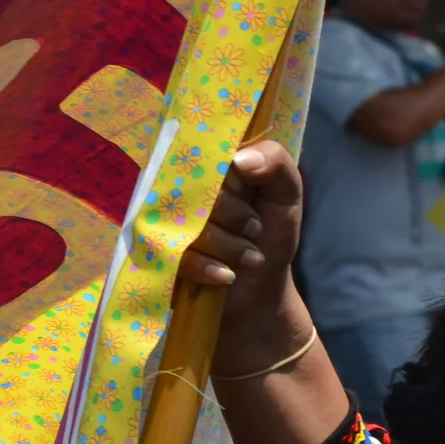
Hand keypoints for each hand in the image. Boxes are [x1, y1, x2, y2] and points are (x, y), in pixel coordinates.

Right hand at [186, 140, 309, 370]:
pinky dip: (210, 267)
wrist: (258, 291)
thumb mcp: (287, 196)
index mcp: (208, 166)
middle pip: (196, 188)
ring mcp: (164, 222)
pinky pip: (178, 255)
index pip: (206, 152)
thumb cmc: (269, 235)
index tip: (252, 192)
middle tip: (255, 229)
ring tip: (249, 255)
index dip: (233, 177)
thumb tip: (240, 159)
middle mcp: (180, 189)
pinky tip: (227, 275)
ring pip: (190, 224)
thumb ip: (277, 164)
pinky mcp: (157, 255)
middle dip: (236, 214)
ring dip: (229, 244)